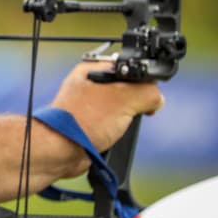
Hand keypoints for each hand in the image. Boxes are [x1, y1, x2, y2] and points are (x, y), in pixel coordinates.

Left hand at [49, 61, 163, 159]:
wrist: (61, 150)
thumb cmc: (83, 120)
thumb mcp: (124, 98)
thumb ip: (147, 92)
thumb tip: (157, 98)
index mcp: (93, 70)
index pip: (130, 68)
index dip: (144, 81)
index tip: (149, 96)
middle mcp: (90, 85)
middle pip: (129, 89)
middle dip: (137, 103)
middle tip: (134, 112)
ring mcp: (90, 106)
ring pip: (124, 109)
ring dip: (128, 120)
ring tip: (120, 126)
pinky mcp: (91, 124)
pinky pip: (115, 124)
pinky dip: (119, 131)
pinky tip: (114, 135)